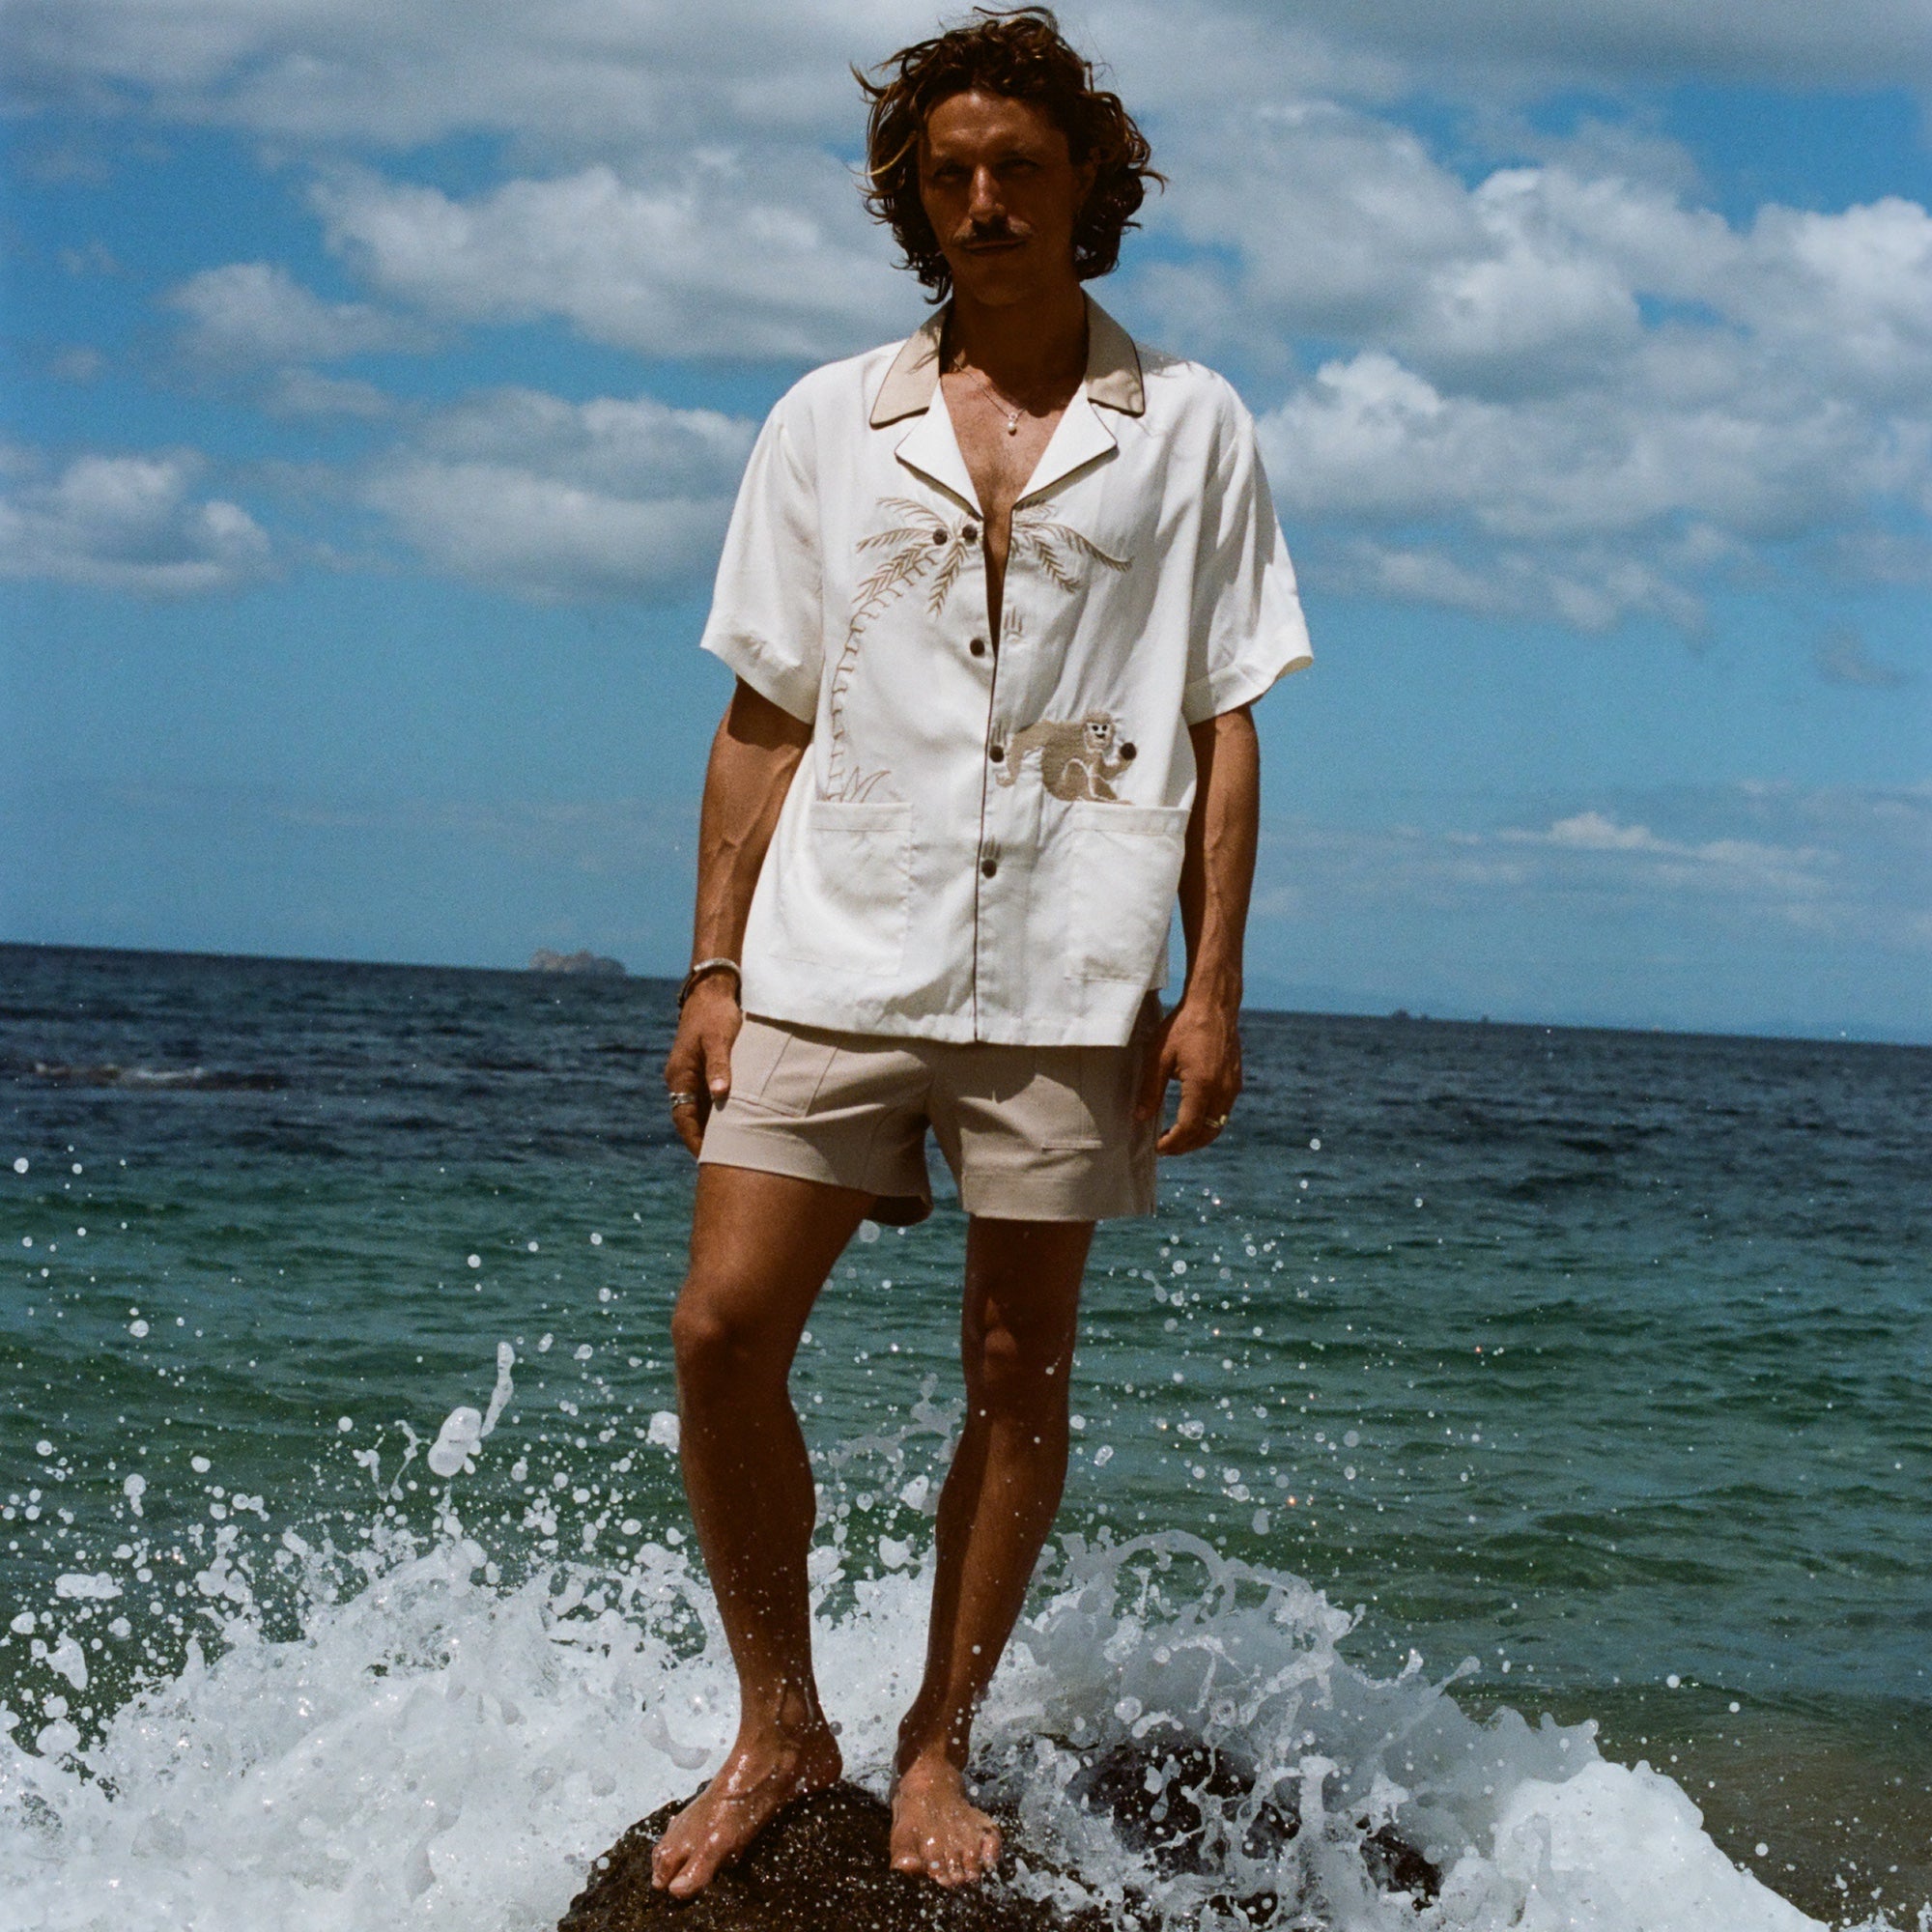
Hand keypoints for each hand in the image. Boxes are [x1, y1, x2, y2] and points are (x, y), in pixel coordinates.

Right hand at [664, 977, 741, 1157]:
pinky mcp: (705, 1070)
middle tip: (725, 1165)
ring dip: (714, 1130)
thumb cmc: (717, 1014)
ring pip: (701, 1111)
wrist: (713, 991)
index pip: (683, 1118)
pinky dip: (721, 1115)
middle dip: (706, 1141)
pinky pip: (710, 1100)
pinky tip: (738, 1126)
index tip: (708, 1161)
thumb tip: (720, 1095)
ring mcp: (693, 1075)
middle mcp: (682, 1079)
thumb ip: (720, 1066)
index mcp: (680, 1075)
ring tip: (735, 1152)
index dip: (695, 1140)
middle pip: (691, 1119)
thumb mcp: (720, 1039)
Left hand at [1134, 995, 1241, 1154]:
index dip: (1173, 1143)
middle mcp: (1222, 1090)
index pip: (1189, 1128)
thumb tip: (1141, 1118)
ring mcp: (1232, 1086)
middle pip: (1207, 1133)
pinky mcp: (1235, 1081)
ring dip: (1198, 1137)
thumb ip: (1150, 1090)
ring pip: (1218, 1125)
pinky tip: (1192, 1119)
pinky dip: (1208, 1124)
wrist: (1214, 1005)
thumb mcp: (1158, 1056)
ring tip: (1176, 1139)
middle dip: (1185, 1146)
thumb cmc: (1183, 1026)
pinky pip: (1223, 1112)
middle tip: (1165, 1148)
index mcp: (1202, 1085)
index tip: (1157, 1147)